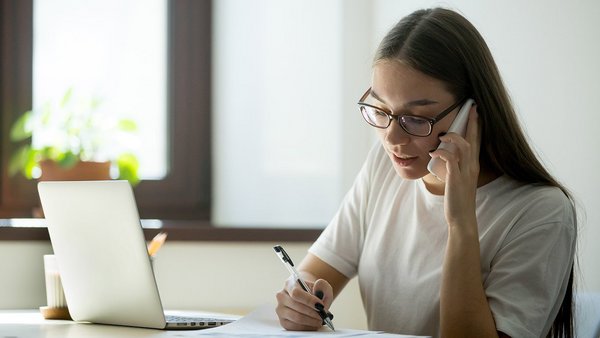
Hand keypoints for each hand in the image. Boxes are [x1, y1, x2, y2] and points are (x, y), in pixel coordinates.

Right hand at [275, 278, 332, 330]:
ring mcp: (281, 310)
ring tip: (320, 320)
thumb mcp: (322, 286)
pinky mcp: (283, 321)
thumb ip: (322, 285)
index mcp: (289, 284)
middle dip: (312, 312)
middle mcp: (282, 296)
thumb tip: (318, 287)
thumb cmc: (315, 292)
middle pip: (296, 306)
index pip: (296, 293)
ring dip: (311, 321)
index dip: (309, 300)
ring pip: (296, 318)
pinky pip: (295, 327)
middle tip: (323, 315)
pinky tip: (313, 324)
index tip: (321, 306)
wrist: (309, 298)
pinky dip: (307, 327)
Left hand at [429, 106, 480, 227]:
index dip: (477, 127)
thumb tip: (444, 156)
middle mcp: (472, 166)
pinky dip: (442, 153)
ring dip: (453, 137)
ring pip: (464, 146)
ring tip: (443, 136)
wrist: (461, 218)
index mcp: (473, 166)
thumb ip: (454, 167)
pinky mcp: (456, 178)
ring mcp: (465, 172)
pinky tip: (435, 153)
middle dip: (472, 123)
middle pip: (473, 139)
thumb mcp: (458, 179)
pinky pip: (451, 160)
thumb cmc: (457, 199)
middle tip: (471, 108)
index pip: (477, 142)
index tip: (476, 113)